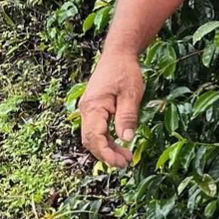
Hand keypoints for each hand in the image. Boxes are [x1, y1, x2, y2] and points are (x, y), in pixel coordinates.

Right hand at [78, 51, 144, 168]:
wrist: (118, 54)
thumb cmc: (125, 71)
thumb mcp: (131, 94)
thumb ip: (127, 116)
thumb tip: (126, 139)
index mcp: (93, 107)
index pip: (94, 137)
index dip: (106, 153)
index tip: (119, 164)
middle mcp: (86, 110)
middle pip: (91, 140)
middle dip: (106, 155)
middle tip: (125, 164)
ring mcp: (89, 110)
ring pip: (93, 136)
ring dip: (107, 148)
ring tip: (125, 158)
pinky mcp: (94, 108)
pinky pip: (97, 128)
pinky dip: (107, 139)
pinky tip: (120, 144)